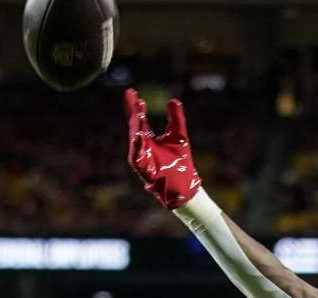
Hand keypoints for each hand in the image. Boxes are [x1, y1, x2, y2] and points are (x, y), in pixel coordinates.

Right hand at [124, 89, 201, 208]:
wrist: (185, 186)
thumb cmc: (180, 162)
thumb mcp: (179, 136)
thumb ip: (176, 119)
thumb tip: (173, 100)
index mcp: (148, 139)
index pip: (138, 120)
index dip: (134, 106)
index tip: (131, 91)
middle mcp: (142, 148)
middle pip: (135, 127)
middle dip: (134, 113)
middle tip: (135, 99)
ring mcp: (142, 160)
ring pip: (135, 142)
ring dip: (136, 128)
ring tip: (137, 114)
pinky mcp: (145, 171)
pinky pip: (138, 158)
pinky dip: (137, 147)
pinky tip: (138, 135)